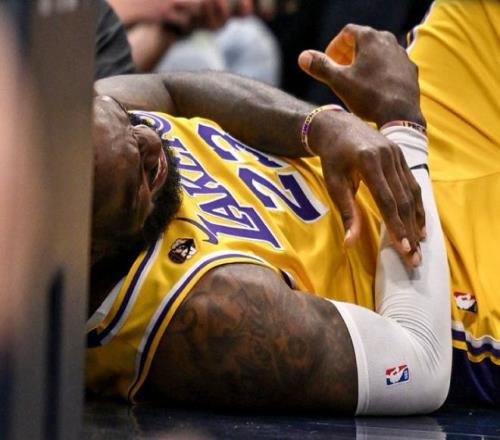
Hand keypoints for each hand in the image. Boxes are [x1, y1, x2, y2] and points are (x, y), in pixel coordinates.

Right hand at [298, 24, 424, 127]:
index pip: (347, 33)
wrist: (399, 114)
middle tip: (339, 68)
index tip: (329, 60)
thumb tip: (302, 57)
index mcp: (370, 38)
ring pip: (378, 53)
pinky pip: (390, 65)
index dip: (334, 46)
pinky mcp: (410, 69)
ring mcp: (401, 55)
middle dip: (349, 53)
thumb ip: (320, 66)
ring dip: (365, 62)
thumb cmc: (368, 96)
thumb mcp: (338, 82)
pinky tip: (373, 88)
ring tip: (355, 79)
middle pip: (364, 40)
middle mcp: (388, 40)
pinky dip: (379, 71)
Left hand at [308, 109, 424, 266]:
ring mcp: (398, 155)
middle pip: (403, 200)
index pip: (387, 201)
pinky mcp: (402, 156)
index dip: (397, 226)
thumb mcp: (333, 183)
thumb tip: (349, 243)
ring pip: (412, 193)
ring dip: (417, 220)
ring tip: (420, 244)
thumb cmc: (332, 157)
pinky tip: (419, 222)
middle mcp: (389, 157)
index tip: (405, 249)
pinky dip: (417, 205)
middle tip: (415, 257)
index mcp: (369, 162)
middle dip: (409, 230)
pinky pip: (413, 184)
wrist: (339, 126)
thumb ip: (346, 212)